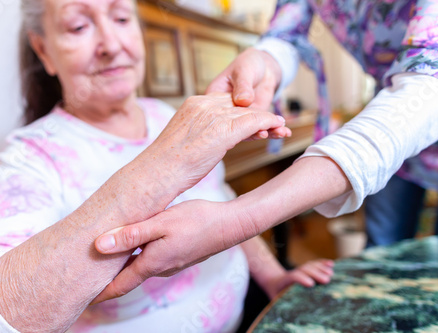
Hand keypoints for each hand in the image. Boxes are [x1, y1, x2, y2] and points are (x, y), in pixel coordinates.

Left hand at [91, 199, 247, 303]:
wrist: (228, 225)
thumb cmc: (196, 221)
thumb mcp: (160, 223)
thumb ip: (130, 235)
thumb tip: (98, 246)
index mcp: (152, 263)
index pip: (119, 286)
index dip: (99, 293)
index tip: (83, 298)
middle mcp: (160, 268)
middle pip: (127, 277)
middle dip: (107, 278)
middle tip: (86, 274)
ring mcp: (171, 263)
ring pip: (139, 267)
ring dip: (122, 265)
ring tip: (104, 257)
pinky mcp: (178, 255)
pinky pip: (151, 259)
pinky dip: (136, 256)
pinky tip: (133, 243)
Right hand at [140, 93, 288, 193]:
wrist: (156, 174)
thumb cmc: (167, 165)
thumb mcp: (186, 141)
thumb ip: (201, 132)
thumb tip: (209, 141)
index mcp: (192, 104)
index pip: (225, 102)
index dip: (243, 111)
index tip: (256, 121)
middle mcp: (203, 104)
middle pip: (239, 105)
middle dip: (258, 114)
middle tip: (276, 123)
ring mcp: (213, 116)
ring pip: (249, 112)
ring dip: (268, 119)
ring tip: (281, 126)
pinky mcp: (222, 130)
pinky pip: (253, 121)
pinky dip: (268, 123)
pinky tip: (278, 127)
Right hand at [206, 48, 284, 140]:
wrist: (264, 66)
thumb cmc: (248, 64)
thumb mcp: (243, 70)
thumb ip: (243, 85)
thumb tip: (243, 101)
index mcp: (215, 97)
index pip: (218, 114)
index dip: (228, 123)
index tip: (242, 127)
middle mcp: (226, 111)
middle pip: (234, 125)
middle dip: (250, 131)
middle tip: (263, 132)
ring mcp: (241, 116)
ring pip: (250, 129)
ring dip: (266, 132)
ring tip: (279, 132)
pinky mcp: (255, 119)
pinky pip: (263, 127)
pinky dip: (274, 130)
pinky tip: (284, 132)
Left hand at [262, 259, 333, 299]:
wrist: (274, 283)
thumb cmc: (278, 296)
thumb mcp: (277, 300)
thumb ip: (282, 302)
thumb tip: (291, 312)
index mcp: (284, 282)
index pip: (293, 277)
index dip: (301, 278)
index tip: (311, 284)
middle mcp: (292, 275)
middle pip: (303, 270)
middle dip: (315, 273)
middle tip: (326, 280)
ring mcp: (298, 271)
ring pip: (309, 266)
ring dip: (320, 268)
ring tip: (330, 273)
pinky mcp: (304, 270)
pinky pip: (314, 265)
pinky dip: (322, 263)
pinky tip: (331, 264)